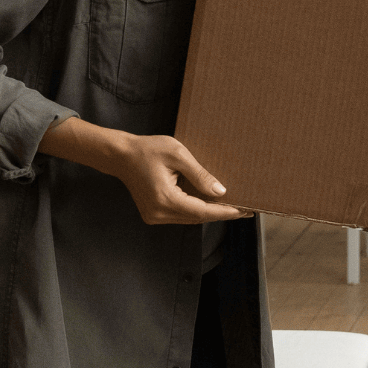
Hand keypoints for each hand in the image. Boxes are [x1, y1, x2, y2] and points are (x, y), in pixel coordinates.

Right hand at [40, 118, 247, 225]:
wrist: (121, 155)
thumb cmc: (148, 149)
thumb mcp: (178, 155)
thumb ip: (200, 175)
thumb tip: (220, 192)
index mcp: (165, 199)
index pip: (203, 211)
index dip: (226, 212)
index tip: (246, 210)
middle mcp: (159, 213)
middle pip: (198, 218)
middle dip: (222, 213)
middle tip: (247, 209)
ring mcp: (155, 216)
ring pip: (190, 218)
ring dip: (211, 212)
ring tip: (234, 206)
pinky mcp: (153, 214)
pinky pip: (181, 215)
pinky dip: (197, 210)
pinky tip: (212, 203)